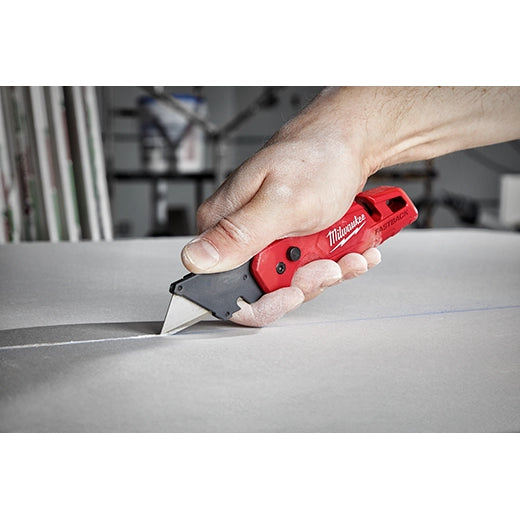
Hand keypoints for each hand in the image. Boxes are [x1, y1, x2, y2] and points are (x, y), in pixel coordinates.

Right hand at [180, 89, 375, 326]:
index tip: (294, 291)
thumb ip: (238, 234)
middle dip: (304, 282)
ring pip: (291, 280)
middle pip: (265, 289)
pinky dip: (333, 262)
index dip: (262, 301)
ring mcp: (265, 238)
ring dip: (325, 271)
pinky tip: (348, 248)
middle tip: (327, 261)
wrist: (348, 144)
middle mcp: (240, 234)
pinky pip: (307, 267)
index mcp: (223, 225)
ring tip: (344, 250)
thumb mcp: (280, 201)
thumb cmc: (316, 158)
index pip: (224, 288)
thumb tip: (196, 259)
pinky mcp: (287, 239)